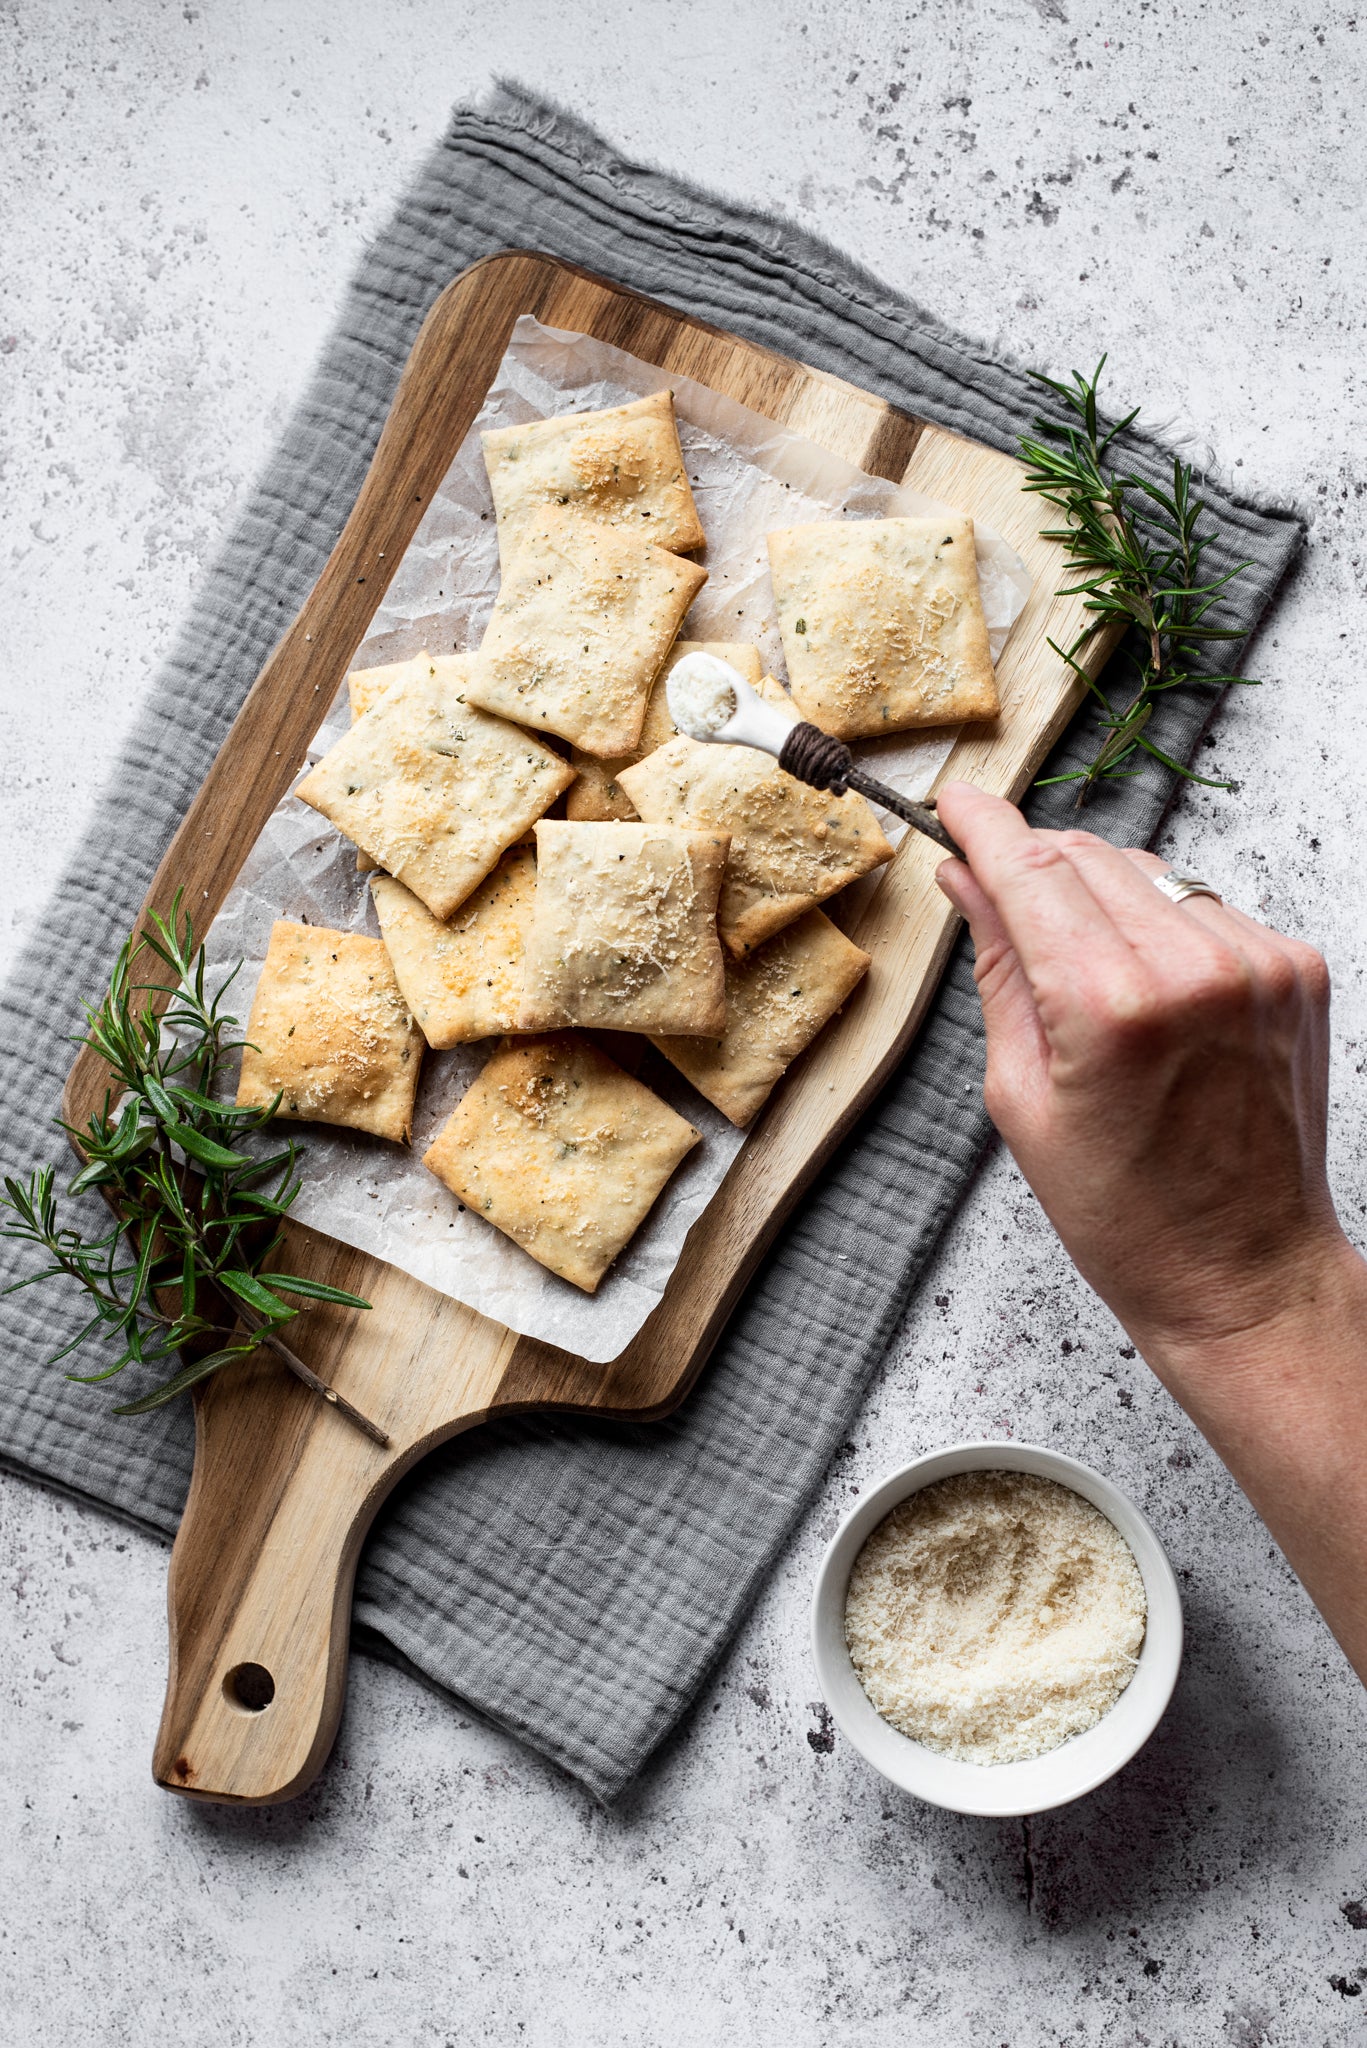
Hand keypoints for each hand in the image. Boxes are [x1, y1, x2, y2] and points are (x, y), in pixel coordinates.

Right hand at [932, 781, 1350, 1372]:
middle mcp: (1194, 969)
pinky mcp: (1295, 969)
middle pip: (1088, 856)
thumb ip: (998, 969)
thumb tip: (968, 882)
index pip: (1031, 870)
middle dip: (1034, 863)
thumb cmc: (1127, 1213)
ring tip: (1082, 975)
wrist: (1243, 1270)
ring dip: (1099, 896)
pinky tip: (1147, 992)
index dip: (984, 824)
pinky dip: (1162, 927)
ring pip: (1148, 873)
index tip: (954, 800)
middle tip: (995, 894)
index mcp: (1111, 1008)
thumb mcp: (1022, 1098)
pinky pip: (1204, 907)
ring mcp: (1257, 964)